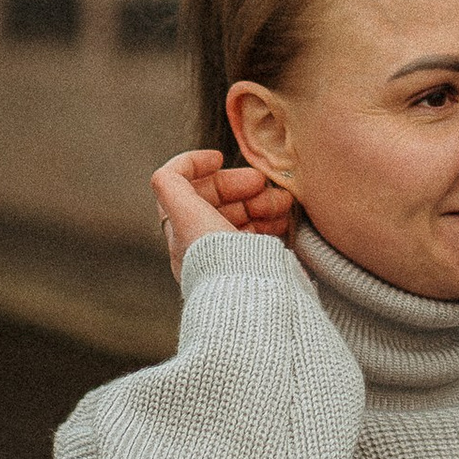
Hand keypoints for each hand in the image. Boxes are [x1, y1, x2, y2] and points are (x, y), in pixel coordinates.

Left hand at [151, 149, 296, 282]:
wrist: (246, 301)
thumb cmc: (216, 256)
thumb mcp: (186, 212)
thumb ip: (173, 182)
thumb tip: (182, 165)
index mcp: (183, 234)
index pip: (185, 190)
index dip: (199, 168)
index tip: (220, 158)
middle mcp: (202, 247)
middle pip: (218, 202)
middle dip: (242, 187)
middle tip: (265, 184)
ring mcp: (228, 259)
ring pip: (243, 218)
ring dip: (263, 203)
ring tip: (283, 204)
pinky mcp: (252, 270)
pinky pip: (260, 238)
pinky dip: (271, 224)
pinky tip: (285, 222)